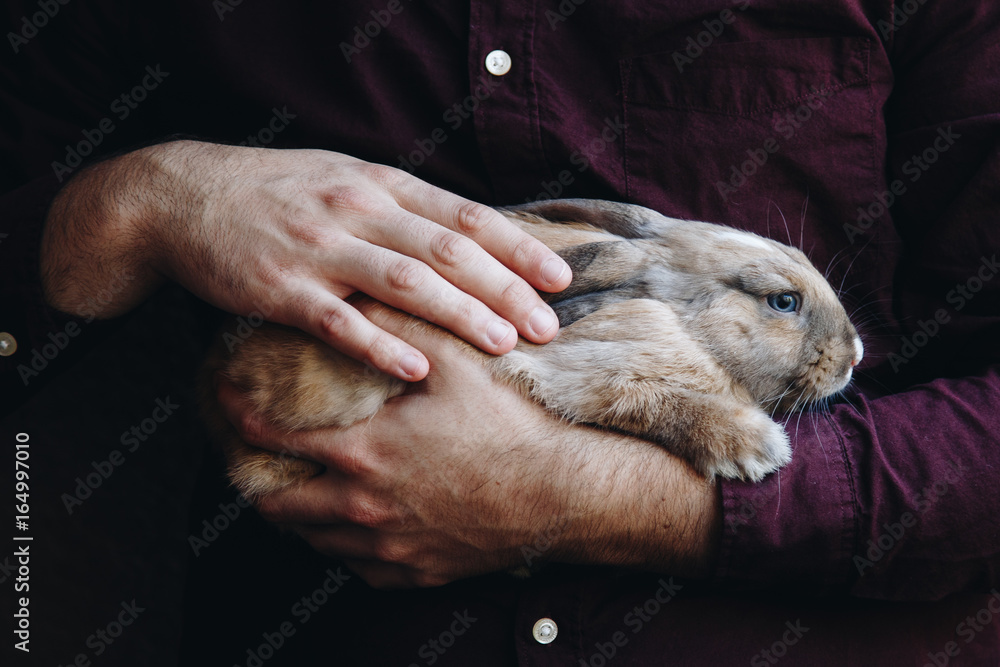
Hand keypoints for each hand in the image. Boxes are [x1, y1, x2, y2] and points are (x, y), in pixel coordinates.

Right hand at [40, 141, 571, 379]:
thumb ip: (402, 206)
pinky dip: (380, 346)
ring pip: (404, 282)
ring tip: (503, 346)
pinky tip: (417, 370)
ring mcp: (320, 247)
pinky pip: (339, 321)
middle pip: (447, 251)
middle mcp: (358, 209)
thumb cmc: (277, 192)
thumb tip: (468, 238)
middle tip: (548, 326)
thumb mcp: (345, 178)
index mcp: (381, 184)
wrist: (182, 196)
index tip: (560, 278)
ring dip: (459, 315)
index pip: (465, 216)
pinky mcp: (281, 287)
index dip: (518, 248)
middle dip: (505, 289)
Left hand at [216, 298, 720, 587]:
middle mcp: (362, 510)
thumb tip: (363, 294)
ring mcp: (386, 550)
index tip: (225, 403)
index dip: (241, 419)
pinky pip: (357, 568)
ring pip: (315, 542)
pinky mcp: (413, 574)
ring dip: (301, 516)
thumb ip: (404, 328)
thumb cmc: (510, 427)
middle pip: (279, 507)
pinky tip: (357, 524)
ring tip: (305, 490)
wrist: (561, 496)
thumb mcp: (458, 365)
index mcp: (364, 455)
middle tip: (257, 461)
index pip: (274, 440)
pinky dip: (345, 546)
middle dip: (258, 484)